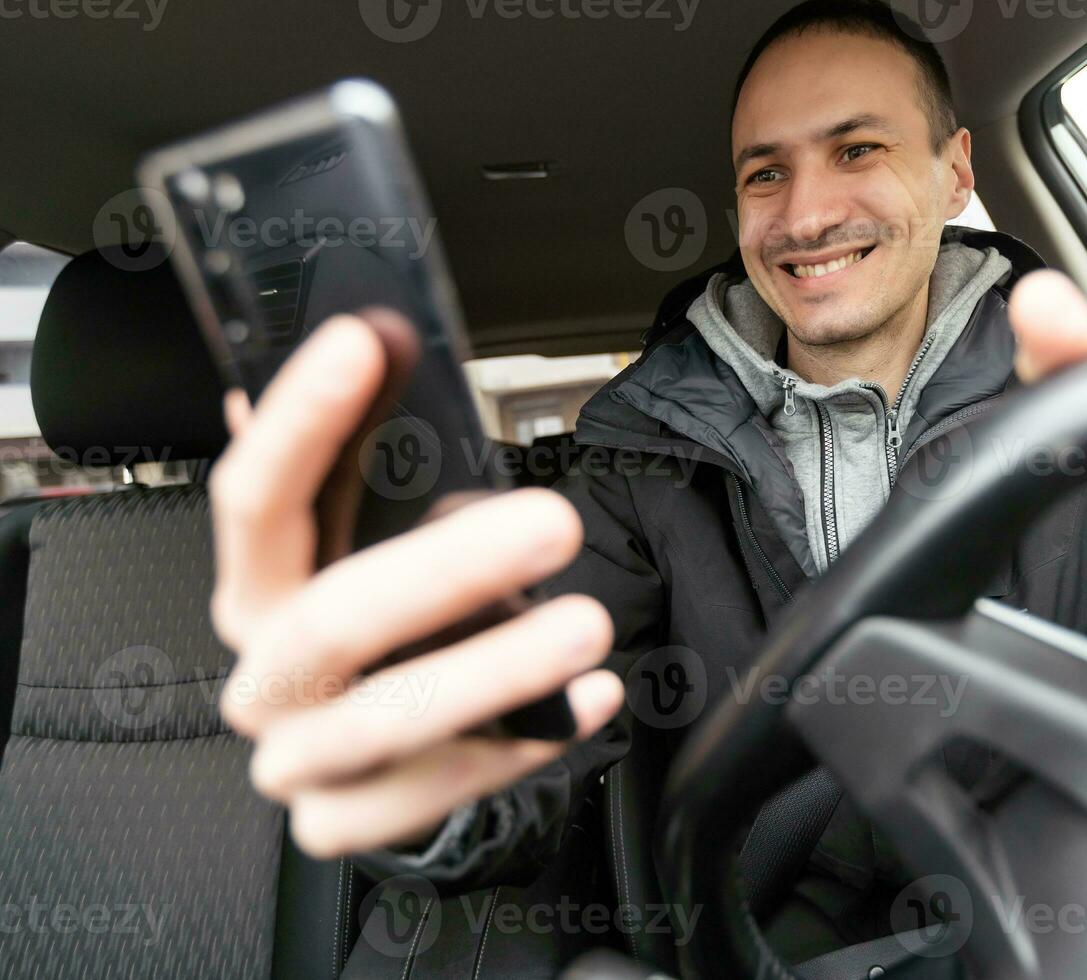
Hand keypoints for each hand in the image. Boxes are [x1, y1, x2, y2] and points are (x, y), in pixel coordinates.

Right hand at [208, 314, 621, 857]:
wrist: (368, 754)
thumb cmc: (384, 627)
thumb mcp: (376, 543)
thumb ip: (378, 473)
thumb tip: (384, 350)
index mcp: (257, 586)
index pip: (254, 500)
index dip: (300, 421)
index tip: (365, 342)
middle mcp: (263, 673)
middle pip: (329, 622)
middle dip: (445, 568)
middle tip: (551, 523)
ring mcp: (297, 757)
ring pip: (384, 720)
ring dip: (496, 670)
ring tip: (584, 626)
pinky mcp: (346, 821)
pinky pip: (435, 791)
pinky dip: (520, 745)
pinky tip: (586, 701)